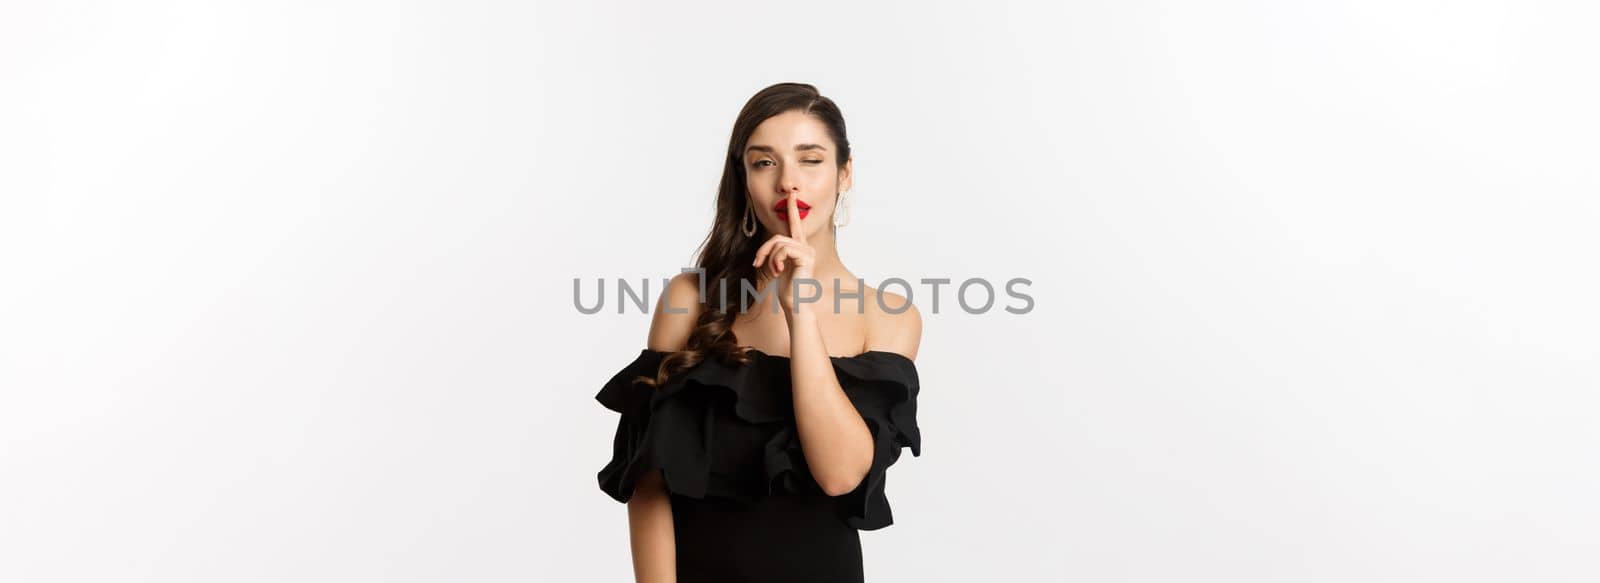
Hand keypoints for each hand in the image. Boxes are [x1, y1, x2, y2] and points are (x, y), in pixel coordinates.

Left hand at [751, 193, 816, 313]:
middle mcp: (806, 247)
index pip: (795, 224)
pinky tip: (778, 272)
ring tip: (773, 271)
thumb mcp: (777, 265)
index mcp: (799, 247)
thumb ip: (775, 252)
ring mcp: (808, 251)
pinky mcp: (806, 257)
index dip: (792, 210)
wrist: (794, 303)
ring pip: (779, 243)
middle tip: (757, 264)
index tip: (791, 195)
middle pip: (778, 236)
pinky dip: (775, 261)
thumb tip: (767, 246)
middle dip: (764, 249)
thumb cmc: (786, 288)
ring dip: (769, 258)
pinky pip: (783, 250)